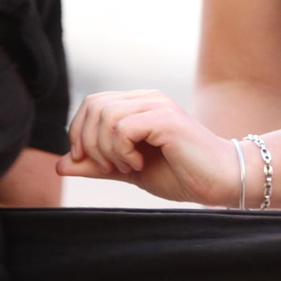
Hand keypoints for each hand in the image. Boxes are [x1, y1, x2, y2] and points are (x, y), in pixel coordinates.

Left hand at [58, 90, 239, 205]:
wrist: (220, 181)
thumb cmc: (180, 174)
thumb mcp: (128, 171)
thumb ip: (96, 166)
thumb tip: (59, 165)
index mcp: (138, 105)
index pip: (91, 104)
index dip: (79, 132)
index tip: (88, 162)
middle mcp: (147, 98)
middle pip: (93, 106)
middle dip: (89, 142)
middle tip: (108, 167)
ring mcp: (158, 105)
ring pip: (105, 116)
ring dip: (107, 149)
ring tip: (127, 167)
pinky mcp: (166, 119)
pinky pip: (123, 127)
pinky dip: (121, 150)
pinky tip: (137, 164)